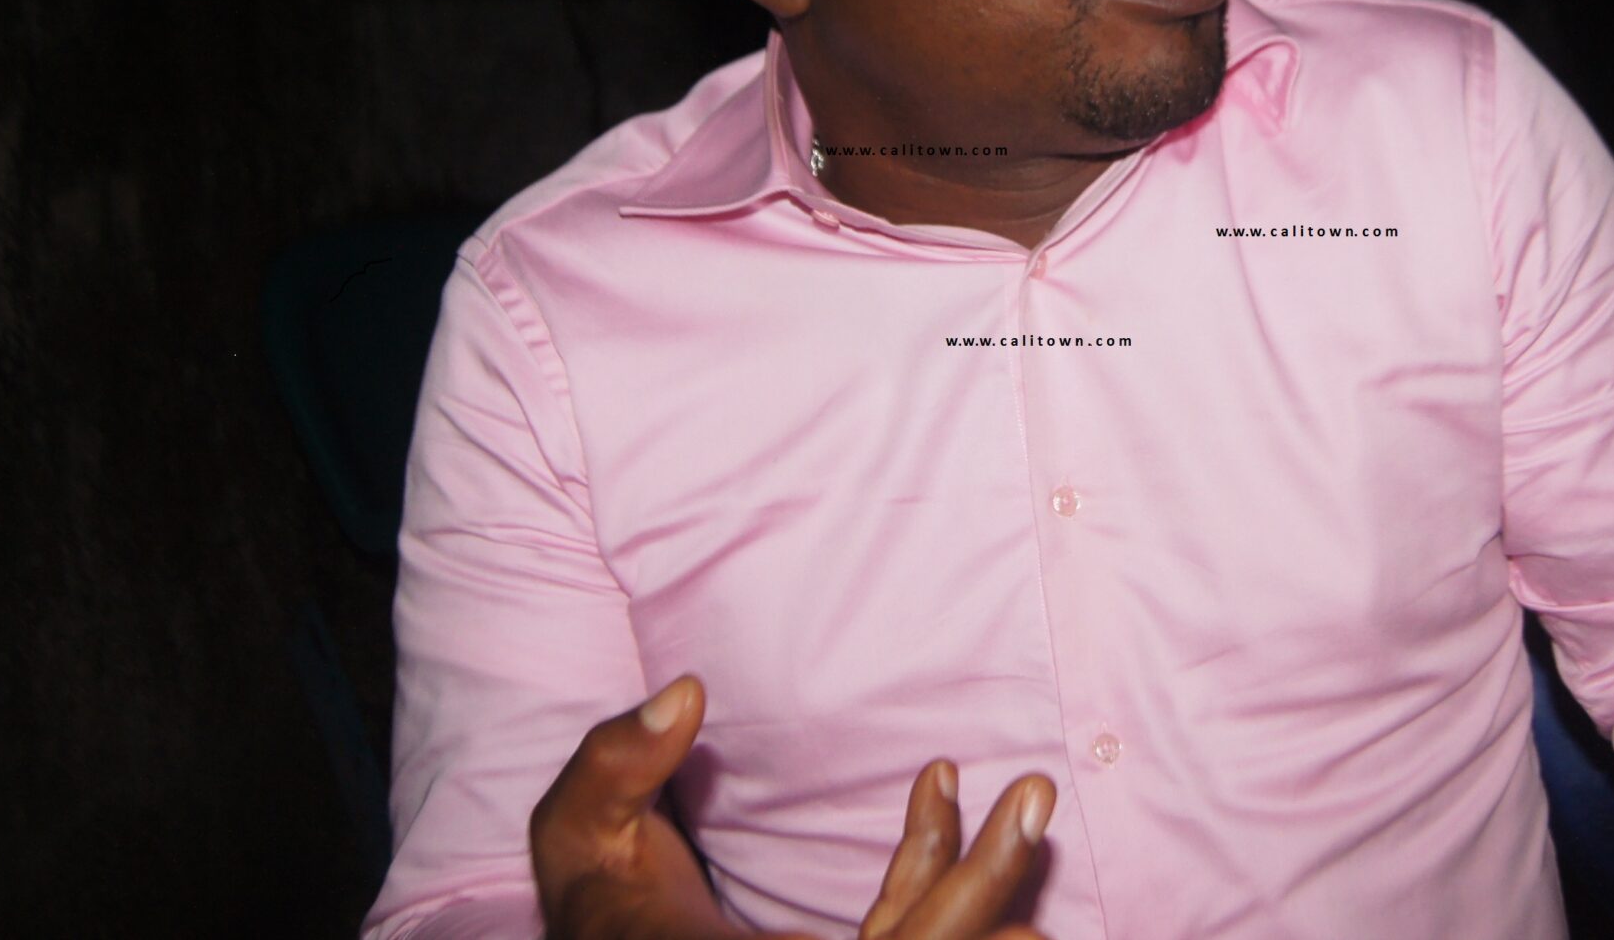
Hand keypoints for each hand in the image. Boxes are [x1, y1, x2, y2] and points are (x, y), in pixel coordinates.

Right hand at [530, 674, 1059, 939]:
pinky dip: (931, 862)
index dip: (951, 923)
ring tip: (1029, 802)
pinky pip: (905, 923)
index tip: (1012, 874)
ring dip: (987, 880)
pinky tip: (940, 785)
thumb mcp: (578, 835)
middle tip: (1034, 803)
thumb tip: (683, 696)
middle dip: (990, 891)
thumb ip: (613, 767)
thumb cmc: (593, 900)